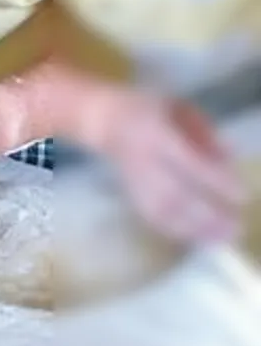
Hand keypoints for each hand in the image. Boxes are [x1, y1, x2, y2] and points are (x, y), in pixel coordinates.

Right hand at [87, 87, 242, 244]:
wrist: (103, 120)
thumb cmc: (147, 109)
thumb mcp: (178, 107)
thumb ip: (205, 133)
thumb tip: (231, 161)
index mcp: (156, 132)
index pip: (187, 160)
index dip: (214, 180)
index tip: (242, 195)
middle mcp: (143, 159)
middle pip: (174, 192)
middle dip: (207, 214)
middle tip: (236, 227)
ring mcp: (134, 179)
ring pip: (162, 209)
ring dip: (192, 228)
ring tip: (220, 239)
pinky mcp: (130, 192)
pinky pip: (150, 215)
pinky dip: (173, 229)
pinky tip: (194, 238)